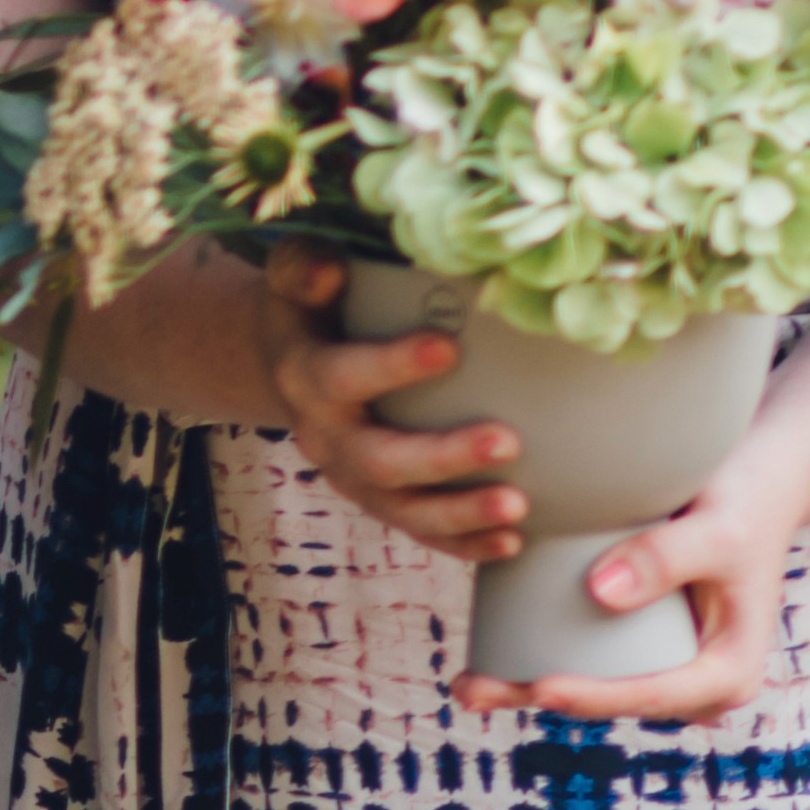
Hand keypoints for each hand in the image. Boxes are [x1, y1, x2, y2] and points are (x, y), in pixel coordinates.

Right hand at [258, 254, 529, 564]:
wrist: (290, 360)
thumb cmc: (312, 306)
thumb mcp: (294, 275)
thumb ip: (304, 267)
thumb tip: (330, 271)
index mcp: (306, 377)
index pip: (344, 376)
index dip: (393, 366)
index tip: (449, 348)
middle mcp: (325, 438)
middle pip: (380, 460)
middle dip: (444, 457)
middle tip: (507, 442)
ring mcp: (353, 478)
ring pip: (404, 509)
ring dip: (461, 513)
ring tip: (518, 506)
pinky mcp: (380, 500)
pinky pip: (421, 531)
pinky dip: (465, 542)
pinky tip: (512, 541)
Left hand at [453, 469, 786, 723]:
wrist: (756, 483)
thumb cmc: (744, 502)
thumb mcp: (716, 527)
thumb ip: (667, 557)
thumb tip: (601, 593)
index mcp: (729, 673)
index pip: (654, 695)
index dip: (597, 697)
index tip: (542, 687)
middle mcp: (695, 681)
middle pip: (612, 700)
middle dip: (542, 699)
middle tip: (472, 693)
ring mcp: (665, 664)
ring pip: (593, 684)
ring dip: (528, 688)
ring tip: (464, 687)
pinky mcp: (639, 640)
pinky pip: (590, 657)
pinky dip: (541, 656)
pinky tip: (486, 658)